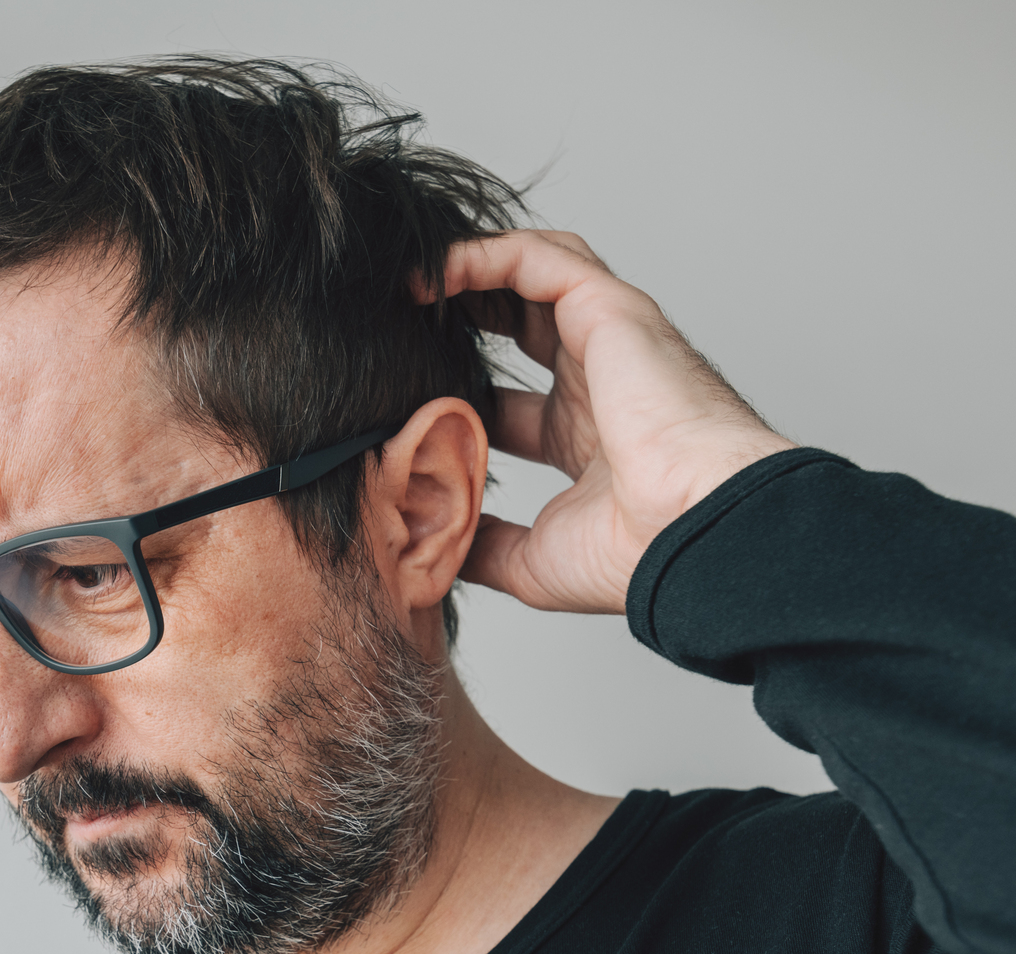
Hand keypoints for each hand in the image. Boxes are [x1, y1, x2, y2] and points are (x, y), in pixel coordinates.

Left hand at [426, 230, 792, 614]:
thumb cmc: (634, 551)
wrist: (691, 532)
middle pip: (523, 324)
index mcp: (583, 438)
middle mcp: (596, 382)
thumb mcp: (533, 560)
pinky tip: (428, 275)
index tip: (401, 399)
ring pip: (534, 274)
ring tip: (410, 286)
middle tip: (401, 326)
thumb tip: (441, 551)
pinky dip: (478, 256)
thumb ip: (485, 548)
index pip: (510, 403)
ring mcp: (607, 342)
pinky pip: (536, 259)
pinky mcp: (608, 309)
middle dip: (464, 316)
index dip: (458, 394)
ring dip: (470, 272)